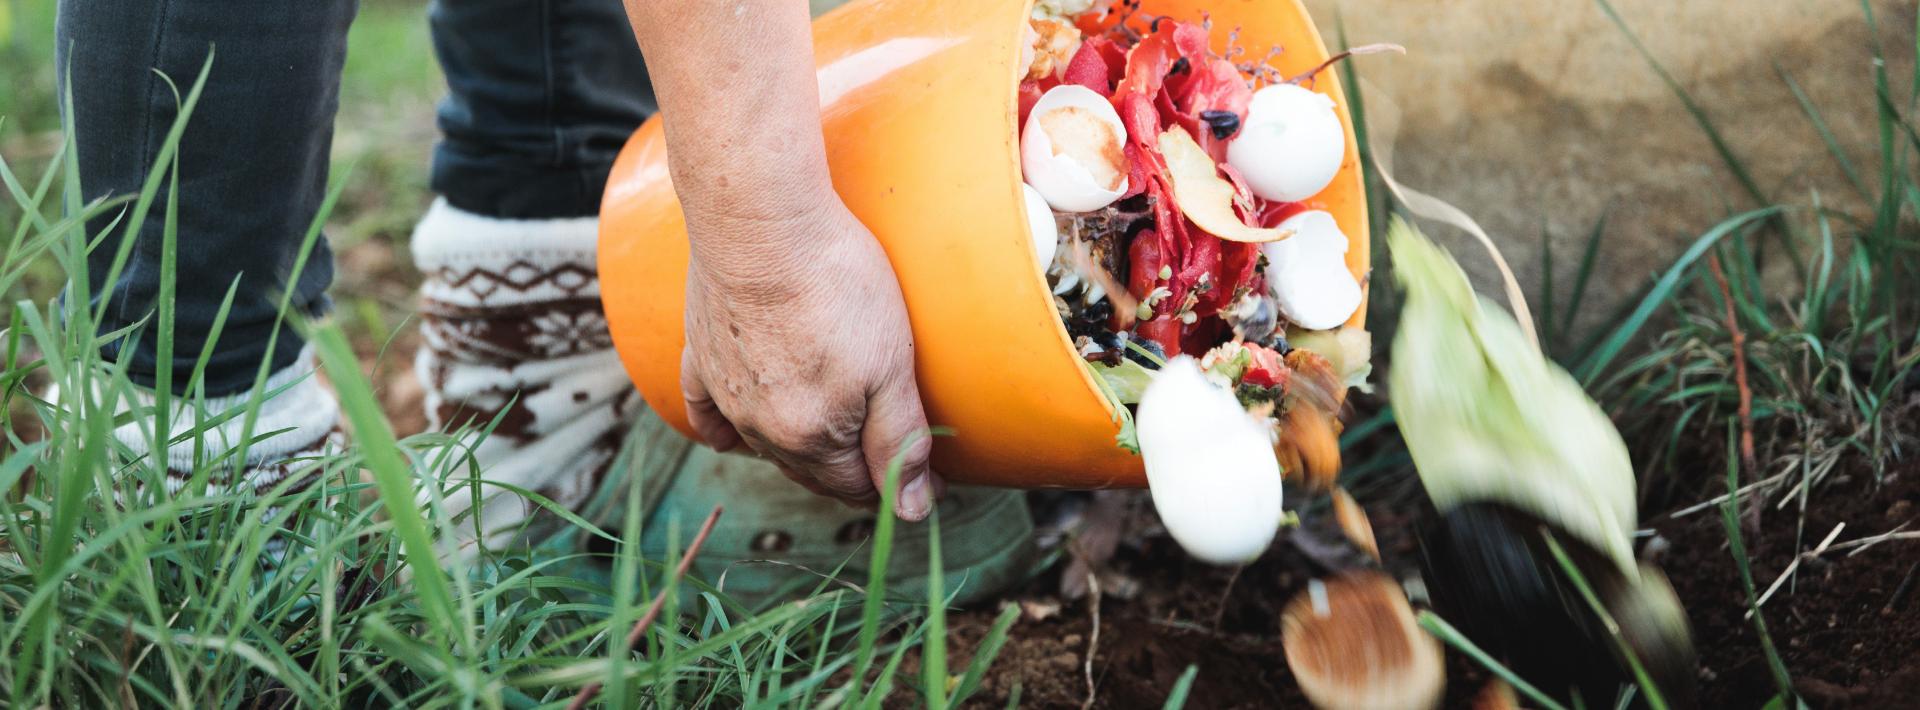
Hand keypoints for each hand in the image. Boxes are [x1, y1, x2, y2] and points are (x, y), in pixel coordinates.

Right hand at [677, 195, 941, 520]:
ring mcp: (725, 394)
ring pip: (767, 444)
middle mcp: (761, 427)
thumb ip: (900, 441)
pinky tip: (730, 437)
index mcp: (811, 436)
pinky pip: (706, 412)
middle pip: (814, 470)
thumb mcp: (891, 366)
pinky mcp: (700, 356)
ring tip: (831, 444)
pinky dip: (722, 429)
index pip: (859, 485)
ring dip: (800, 452)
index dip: (900, 486)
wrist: (761, 222)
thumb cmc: (838, 286)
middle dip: (854, 473)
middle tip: (890, 461)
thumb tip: (912, 510)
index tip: (931, 478)